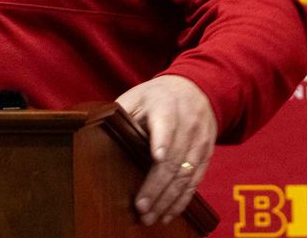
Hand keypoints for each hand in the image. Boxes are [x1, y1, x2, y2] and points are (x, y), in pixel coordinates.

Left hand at [115, 75, 216, 226]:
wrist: (196, 89)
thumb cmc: (156, 97)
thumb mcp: (137, 96)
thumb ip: (123, 114)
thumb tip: (100, 135)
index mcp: (165, 107)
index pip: (165, 125)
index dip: (162, 141)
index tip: (157, 157)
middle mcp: (187, 125)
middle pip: (174, 159)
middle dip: (158, 186)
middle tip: (142, 208)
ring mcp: (199, 141)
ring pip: (186, 175)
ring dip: (169, 199)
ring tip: (152, 217)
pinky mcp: (206, 155)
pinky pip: (196, 181)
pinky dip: (182, 199)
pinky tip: (168, 212)